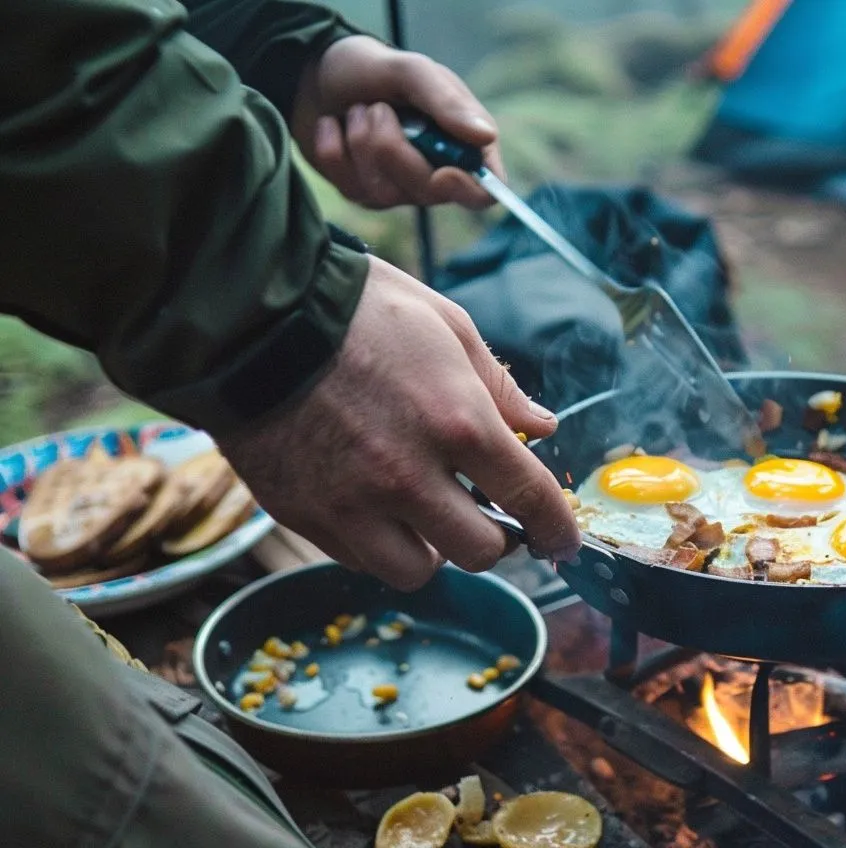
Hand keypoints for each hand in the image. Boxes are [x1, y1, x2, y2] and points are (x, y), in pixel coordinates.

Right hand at [216, 256, 579, 590]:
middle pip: (480, 552)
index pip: (528, 499)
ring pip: (417, 571)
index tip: (563, 541)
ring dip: (434, 550)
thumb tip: (541, 428)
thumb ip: (499, 387)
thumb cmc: (356, 308)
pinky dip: (378, 544)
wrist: (246, 316)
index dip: (556, 528)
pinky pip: (358, 559)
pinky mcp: (303, 515)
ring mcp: (351, 503)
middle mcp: (408, 475)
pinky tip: (376, 508)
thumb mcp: (446, 325)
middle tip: (488, 516)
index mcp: (456, 422)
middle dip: (496, 539)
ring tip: (426, 514)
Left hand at [291, 35, 504, 209]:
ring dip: (362, 142)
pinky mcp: (362, 194)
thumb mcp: (411, 70)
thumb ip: (447, 101)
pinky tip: (334, 127)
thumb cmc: (374, 68)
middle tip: (378, 109)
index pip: (484, 191)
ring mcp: (398, 189)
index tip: (442, 172)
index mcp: (463, 145)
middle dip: (395, 149)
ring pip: (386, 193)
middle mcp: (436, 173)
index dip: (467, 190)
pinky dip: (334, 151)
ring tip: (357, 111)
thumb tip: (486, 136)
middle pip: (430, 194)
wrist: (318, 73)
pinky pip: (350, 189)